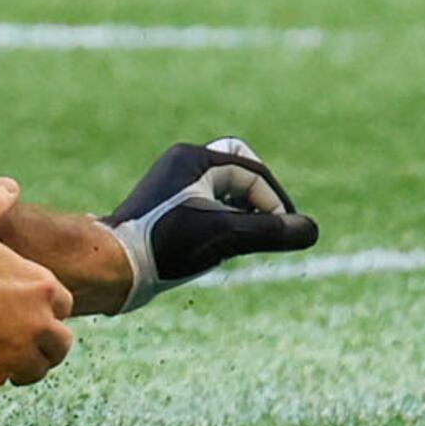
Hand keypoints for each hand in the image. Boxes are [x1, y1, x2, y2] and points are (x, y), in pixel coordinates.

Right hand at [0, 180, 77, 391]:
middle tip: (17, 340)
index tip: (23, 310)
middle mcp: (37, 323)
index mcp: (42, 287)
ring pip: (32, 371)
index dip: (43, 309)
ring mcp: (14, 354)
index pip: (62, 307)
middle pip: (59, 346)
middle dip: (42, 344)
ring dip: (18, 365)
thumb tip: (8, 186)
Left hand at [102, 138, 319, 308]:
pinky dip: (225, 223)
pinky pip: (209, 206)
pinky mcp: (167, 210)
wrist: (113, 267)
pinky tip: (221, 251)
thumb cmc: (164, 246)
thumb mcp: (225, 237)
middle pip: (241, 170)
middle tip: (271, 226)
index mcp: (194, 159)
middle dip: (261, 198)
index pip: (253, 174)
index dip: (275, 204)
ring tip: (245, 242)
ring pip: (225, 191)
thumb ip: (271, 231)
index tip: (284, 234)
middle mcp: (182, 164)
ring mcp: (173, 187)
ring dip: (244, 214)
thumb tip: (311, 230)